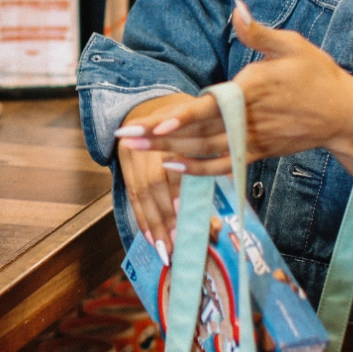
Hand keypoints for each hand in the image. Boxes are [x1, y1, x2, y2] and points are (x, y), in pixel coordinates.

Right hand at [111, 94, 193, 261]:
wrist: (145, 102)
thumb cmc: (181, 116)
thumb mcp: (196, 125)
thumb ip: (206, 154)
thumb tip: (228, 185)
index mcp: (163, 132)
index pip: (168, 166)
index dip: (175, 191)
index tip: (186, 214)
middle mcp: (142, 145)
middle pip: (151, 184)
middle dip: (164, 216)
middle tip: (177, 242)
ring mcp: (130, 157)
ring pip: (139, 194)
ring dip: (152, 225)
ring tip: (164, 249)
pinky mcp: (124, 168)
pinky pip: (132, 197)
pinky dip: (142, 219)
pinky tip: (151, 238)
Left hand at [116, 0, 352, 176]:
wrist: (344, 115)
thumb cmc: (317, 75)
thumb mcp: (292, 45)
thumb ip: (258, 31)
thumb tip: (236, 7)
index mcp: (253, 90)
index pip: (212, 106)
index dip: (184, 117)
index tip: (157, 123)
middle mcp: (248, 119)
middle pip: (198, 132)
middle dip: (159, 135)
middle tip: (124, 137)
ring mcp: (252, 140)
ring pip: (204, 150)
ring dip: (169, 150)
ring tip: (134, 149)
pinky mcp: (256, 153)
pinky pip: (221, 165)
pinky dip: (196, 170)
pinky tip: (170, 166)